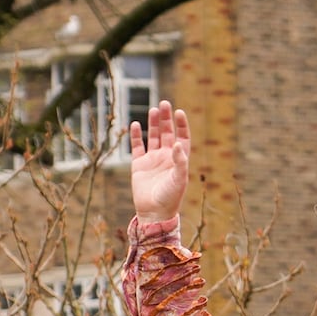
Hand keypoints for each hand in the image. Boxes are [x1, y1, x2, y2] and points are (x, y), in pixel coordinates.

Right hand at [128, 100, 191, 223]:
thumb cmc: (170, 198)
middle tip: (164, 103)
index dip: (181, 125)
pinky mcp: (139, 165)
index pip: (182, 137)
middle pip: (167, 133)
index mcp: (179, 160)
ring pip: (153, 136)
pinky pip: (137, 146)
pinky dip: (135, 136)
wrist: (154, 212)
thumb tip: (177, 142)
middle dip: (166, 119)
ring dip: (153, 123)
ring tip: (153, 109)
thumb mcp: (179, 179)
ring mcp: (152, 160)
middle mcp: (166, 157)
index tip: (179, 112)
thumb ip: (180, 161)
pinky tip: (134, 124)